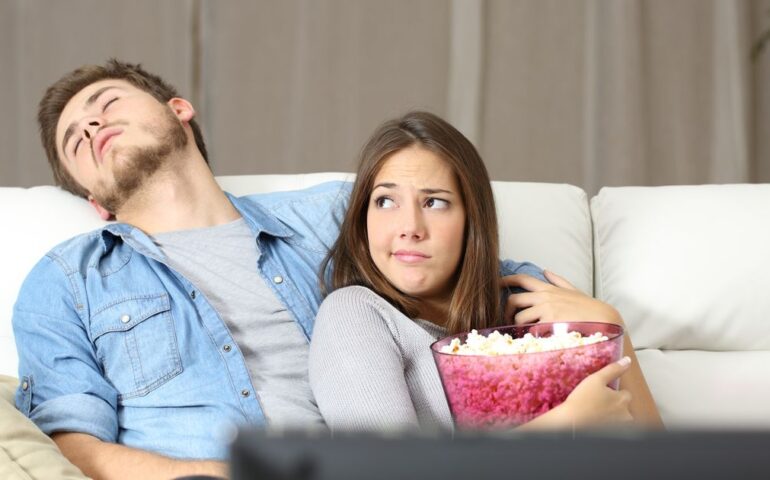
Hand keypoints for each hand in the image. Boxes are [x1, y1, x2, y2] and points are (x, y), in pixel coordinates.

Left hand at [501, 270, 622, 325]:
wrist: (604, 319)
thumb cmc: (589, 308)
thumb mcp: (573, 290)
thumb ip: (558, 281)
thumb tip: (546, 270)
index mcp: (548, 289)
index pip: (522, 279)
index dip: (506, 280)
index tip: (496, 283)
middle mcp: (545, 297)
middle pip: (514, 300)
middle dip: (507, 310)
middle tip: (509, 320)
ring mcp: (546, 310)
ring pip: (520, 318)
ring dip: (520, 327)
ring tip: (526, 334)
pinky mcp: (550, 323)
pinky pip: (531, 331)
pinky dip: (531, 336)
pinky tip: (536, 340)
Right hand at [557, 357, 633, 426]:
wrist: (571, 422)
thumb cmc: (582, 402)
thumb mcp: (596, 379)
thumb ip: (613, 369)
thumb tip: (626, 361)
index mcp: (623, 399)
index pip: (626, 393)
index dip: (614, 391)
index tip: (604, 392)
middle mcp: (625, 414)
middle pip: (624, 406)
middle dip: (615, 404)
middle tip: (598, 401)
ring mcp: (619, 426)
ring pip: (619, 418)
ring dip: (611, 415)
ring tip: (595, 411)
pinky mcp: (611, 433)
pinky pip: (612, 426)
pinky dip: (606, 423)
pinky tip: (595, 419)